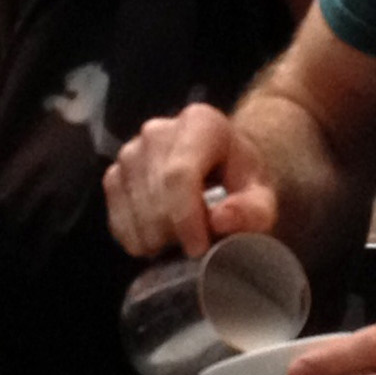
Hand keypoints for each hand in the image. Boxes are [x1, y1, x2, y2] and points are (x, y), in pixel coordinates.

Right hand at [103, 102, 277, 256]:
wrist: (220, 164)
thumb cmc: (240, 179)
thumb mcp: (261, 196)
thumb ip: (252, 210)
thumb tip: (219, 220)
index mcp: (200, 123)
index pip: (180, 174)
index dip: (185, 218)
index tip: (199, 250)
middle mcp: (157, 130)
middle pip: (155, 194)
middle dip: (172, 233)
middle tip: (194, 251)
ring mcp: (131, 150)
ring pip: (133, 206)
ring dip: (153, 238)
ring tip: (178, 244)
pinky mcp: (115, 172)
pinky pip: (116, 213)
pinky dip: (133, 237)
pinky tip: (155, 243)